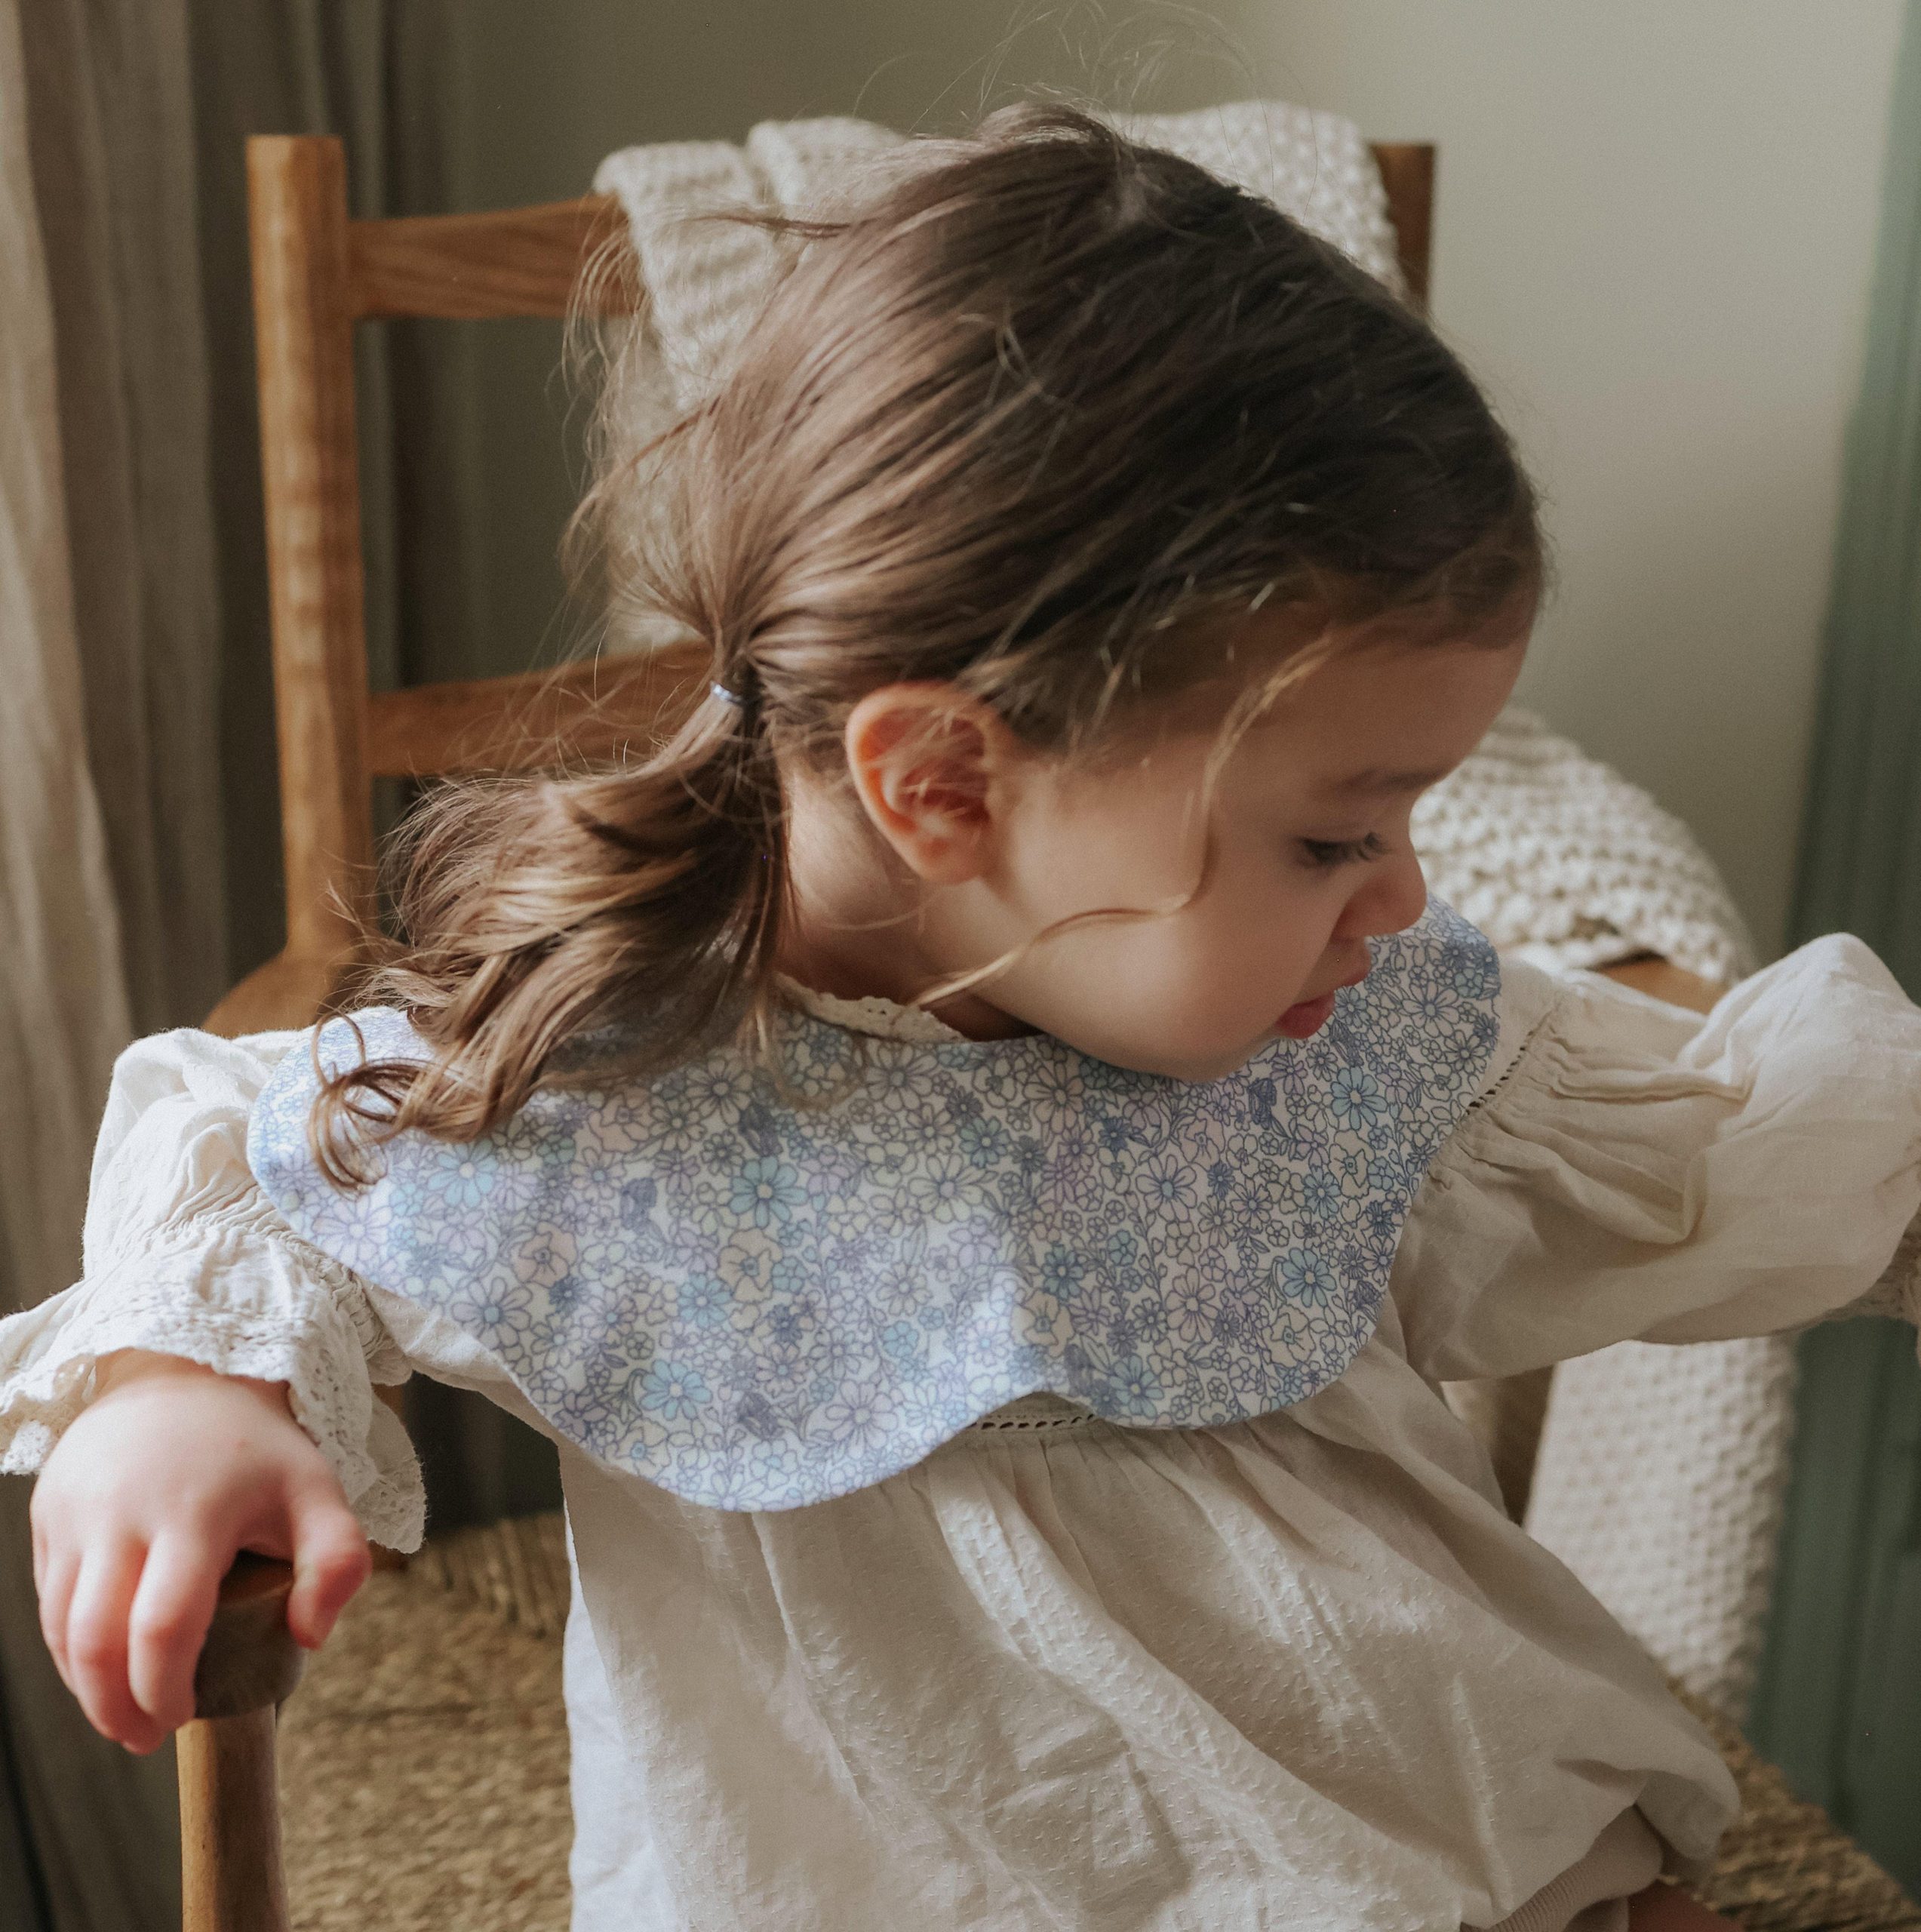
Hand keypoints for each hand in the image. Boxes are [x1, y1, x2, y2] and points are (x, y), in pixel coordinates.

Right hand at [29, 1350, 369, 1752]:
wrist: (183, 1375)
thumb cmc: (256, 1450)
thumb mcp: (317, 1489)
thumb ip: (338, 1561)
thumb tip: (310, 1637)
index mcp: (195, 1510)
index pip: (164, 1625)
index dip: (164, 1688)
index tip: (181, 1718)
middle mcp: (122, 1513)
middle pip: (96, 1640)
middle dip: (114, 1706)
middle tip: (144, 1737)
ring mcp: (75, 1513)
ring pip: (60, 1628)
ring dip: (84, 1687)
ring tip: (121, 1716)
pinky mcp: (47, 1514)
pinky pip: (48, 1600)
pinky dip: (68, 1648)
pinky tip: (99, 1670)